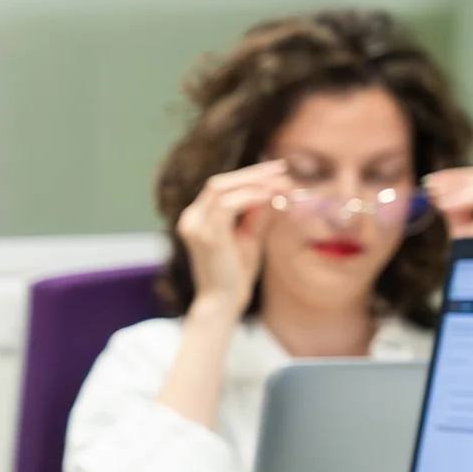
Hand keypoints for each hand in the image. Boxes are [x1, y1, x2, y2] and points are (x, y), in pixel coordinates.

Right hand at [176, 160, 288, 318]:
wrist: (225, 301)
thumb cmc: (236, 272)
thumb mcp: (249, 234)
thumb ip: (257, 211)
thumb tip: (275, 186)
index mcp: (196, 217)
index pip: (220, 186)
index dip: (250, 174)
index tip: (278, 170)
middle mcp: (190, 218)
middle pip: (218, 182)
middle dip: (253, 173)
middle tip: (282, 169)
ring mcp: (194, 226)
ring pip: (221, 188)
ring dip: (255, 183)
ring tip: (281, 184)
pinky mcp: (206, 236)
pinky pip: (227, 205)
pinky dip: (250, 197)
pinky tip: (271, 196)